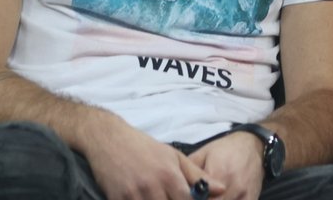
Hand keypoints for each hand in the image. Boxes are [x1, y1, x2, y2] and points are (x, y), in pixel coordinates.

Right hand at [80, 117, 207, 199]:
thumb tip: (222, 188)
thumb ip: (197, 175)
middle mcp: (153, 186)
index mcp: (170, 175)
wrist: (109, 139)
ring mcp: (134, 195)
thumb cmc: (144, 148)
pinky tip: (145, 199)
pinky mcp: (118, 199)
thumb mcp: (174, 156)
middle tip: (172, 198)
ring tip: (160, 197)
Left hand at [187, 131, 264, 199]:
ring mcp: (243, 193)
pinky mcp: (252, 198)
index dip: (190, 198)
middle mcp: (232, 185)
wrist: (253, 145)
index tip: (185, 197)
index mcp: (217, 172)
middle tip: (195, 198)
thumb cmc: (225, 149)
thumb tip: (174, 183)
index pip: (199, 197)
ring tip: (210, 198)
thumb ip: (188, 171)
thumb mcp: (203, 154)